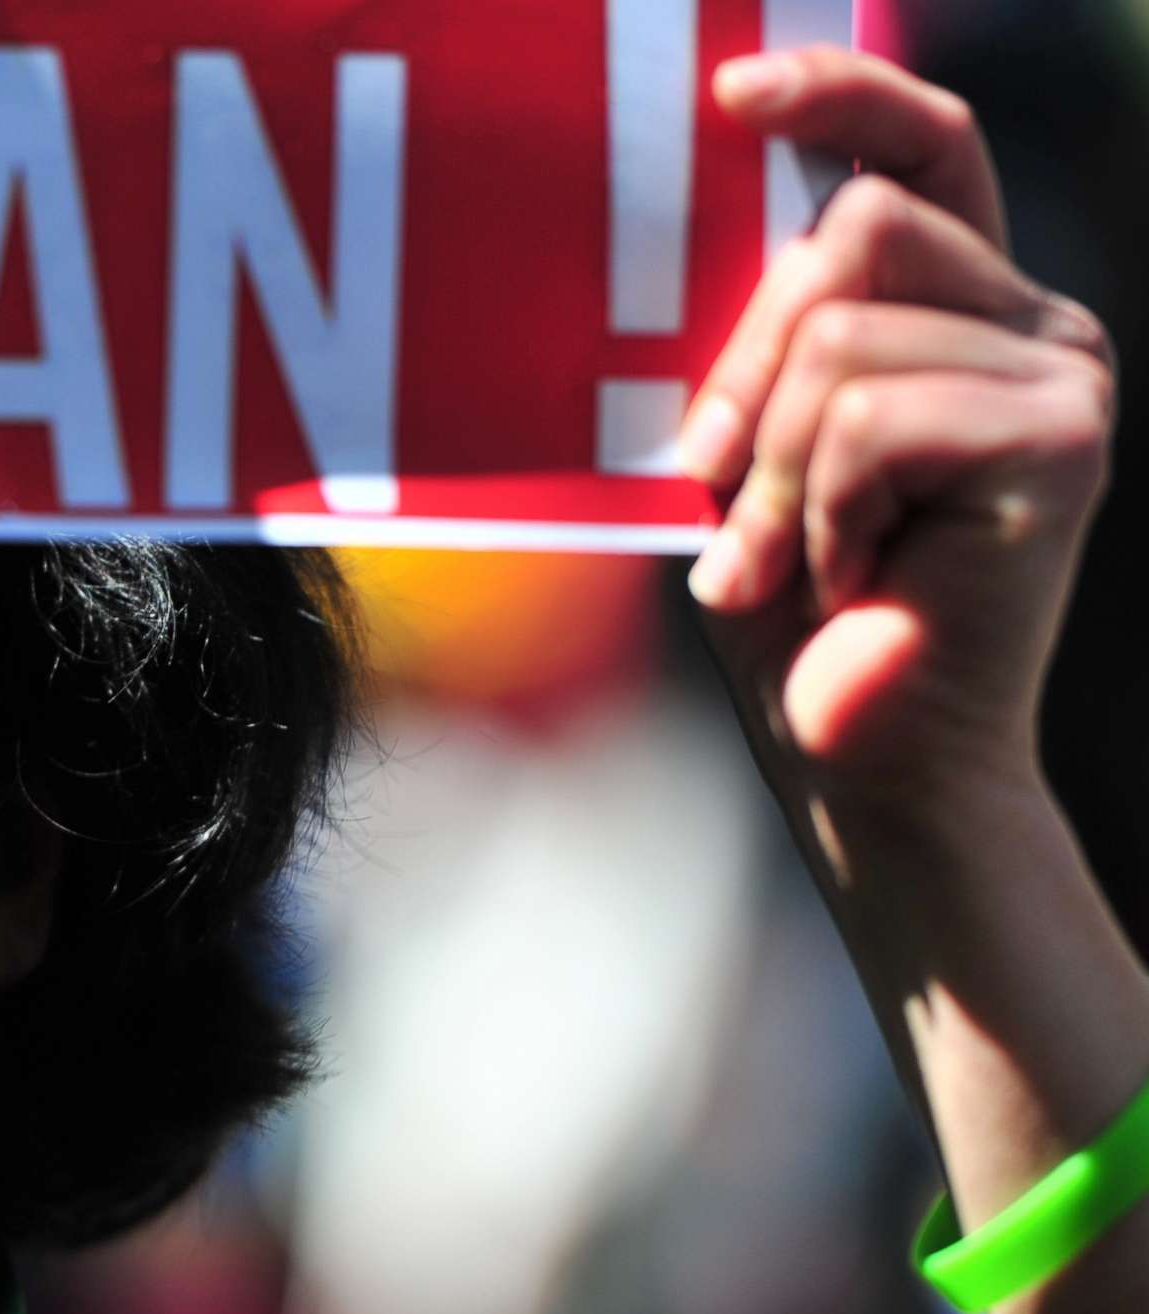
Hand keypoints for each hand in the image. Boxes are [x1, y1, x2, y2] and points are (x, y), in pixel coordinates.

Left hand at [681, 47, 1115, 813]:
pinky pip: (872, 416)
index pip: (919, 148)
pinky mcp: (1062, 432)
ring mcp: (1059, 368)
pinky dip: (823, 509)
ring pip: (841, 333)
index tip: (733, 94)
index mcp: (954, 302)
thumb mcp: (751, 447)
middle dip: (749, 365)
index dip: (838, 94)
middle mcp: (1026, 315)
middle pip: (849, 232)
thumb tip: (719, 236)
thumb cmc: (795, 605)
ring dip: (777, 468)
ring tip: (794, 562)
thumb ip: (760, 342)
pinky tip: (854, 578)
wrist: (867, 751)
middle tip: (721, 488)